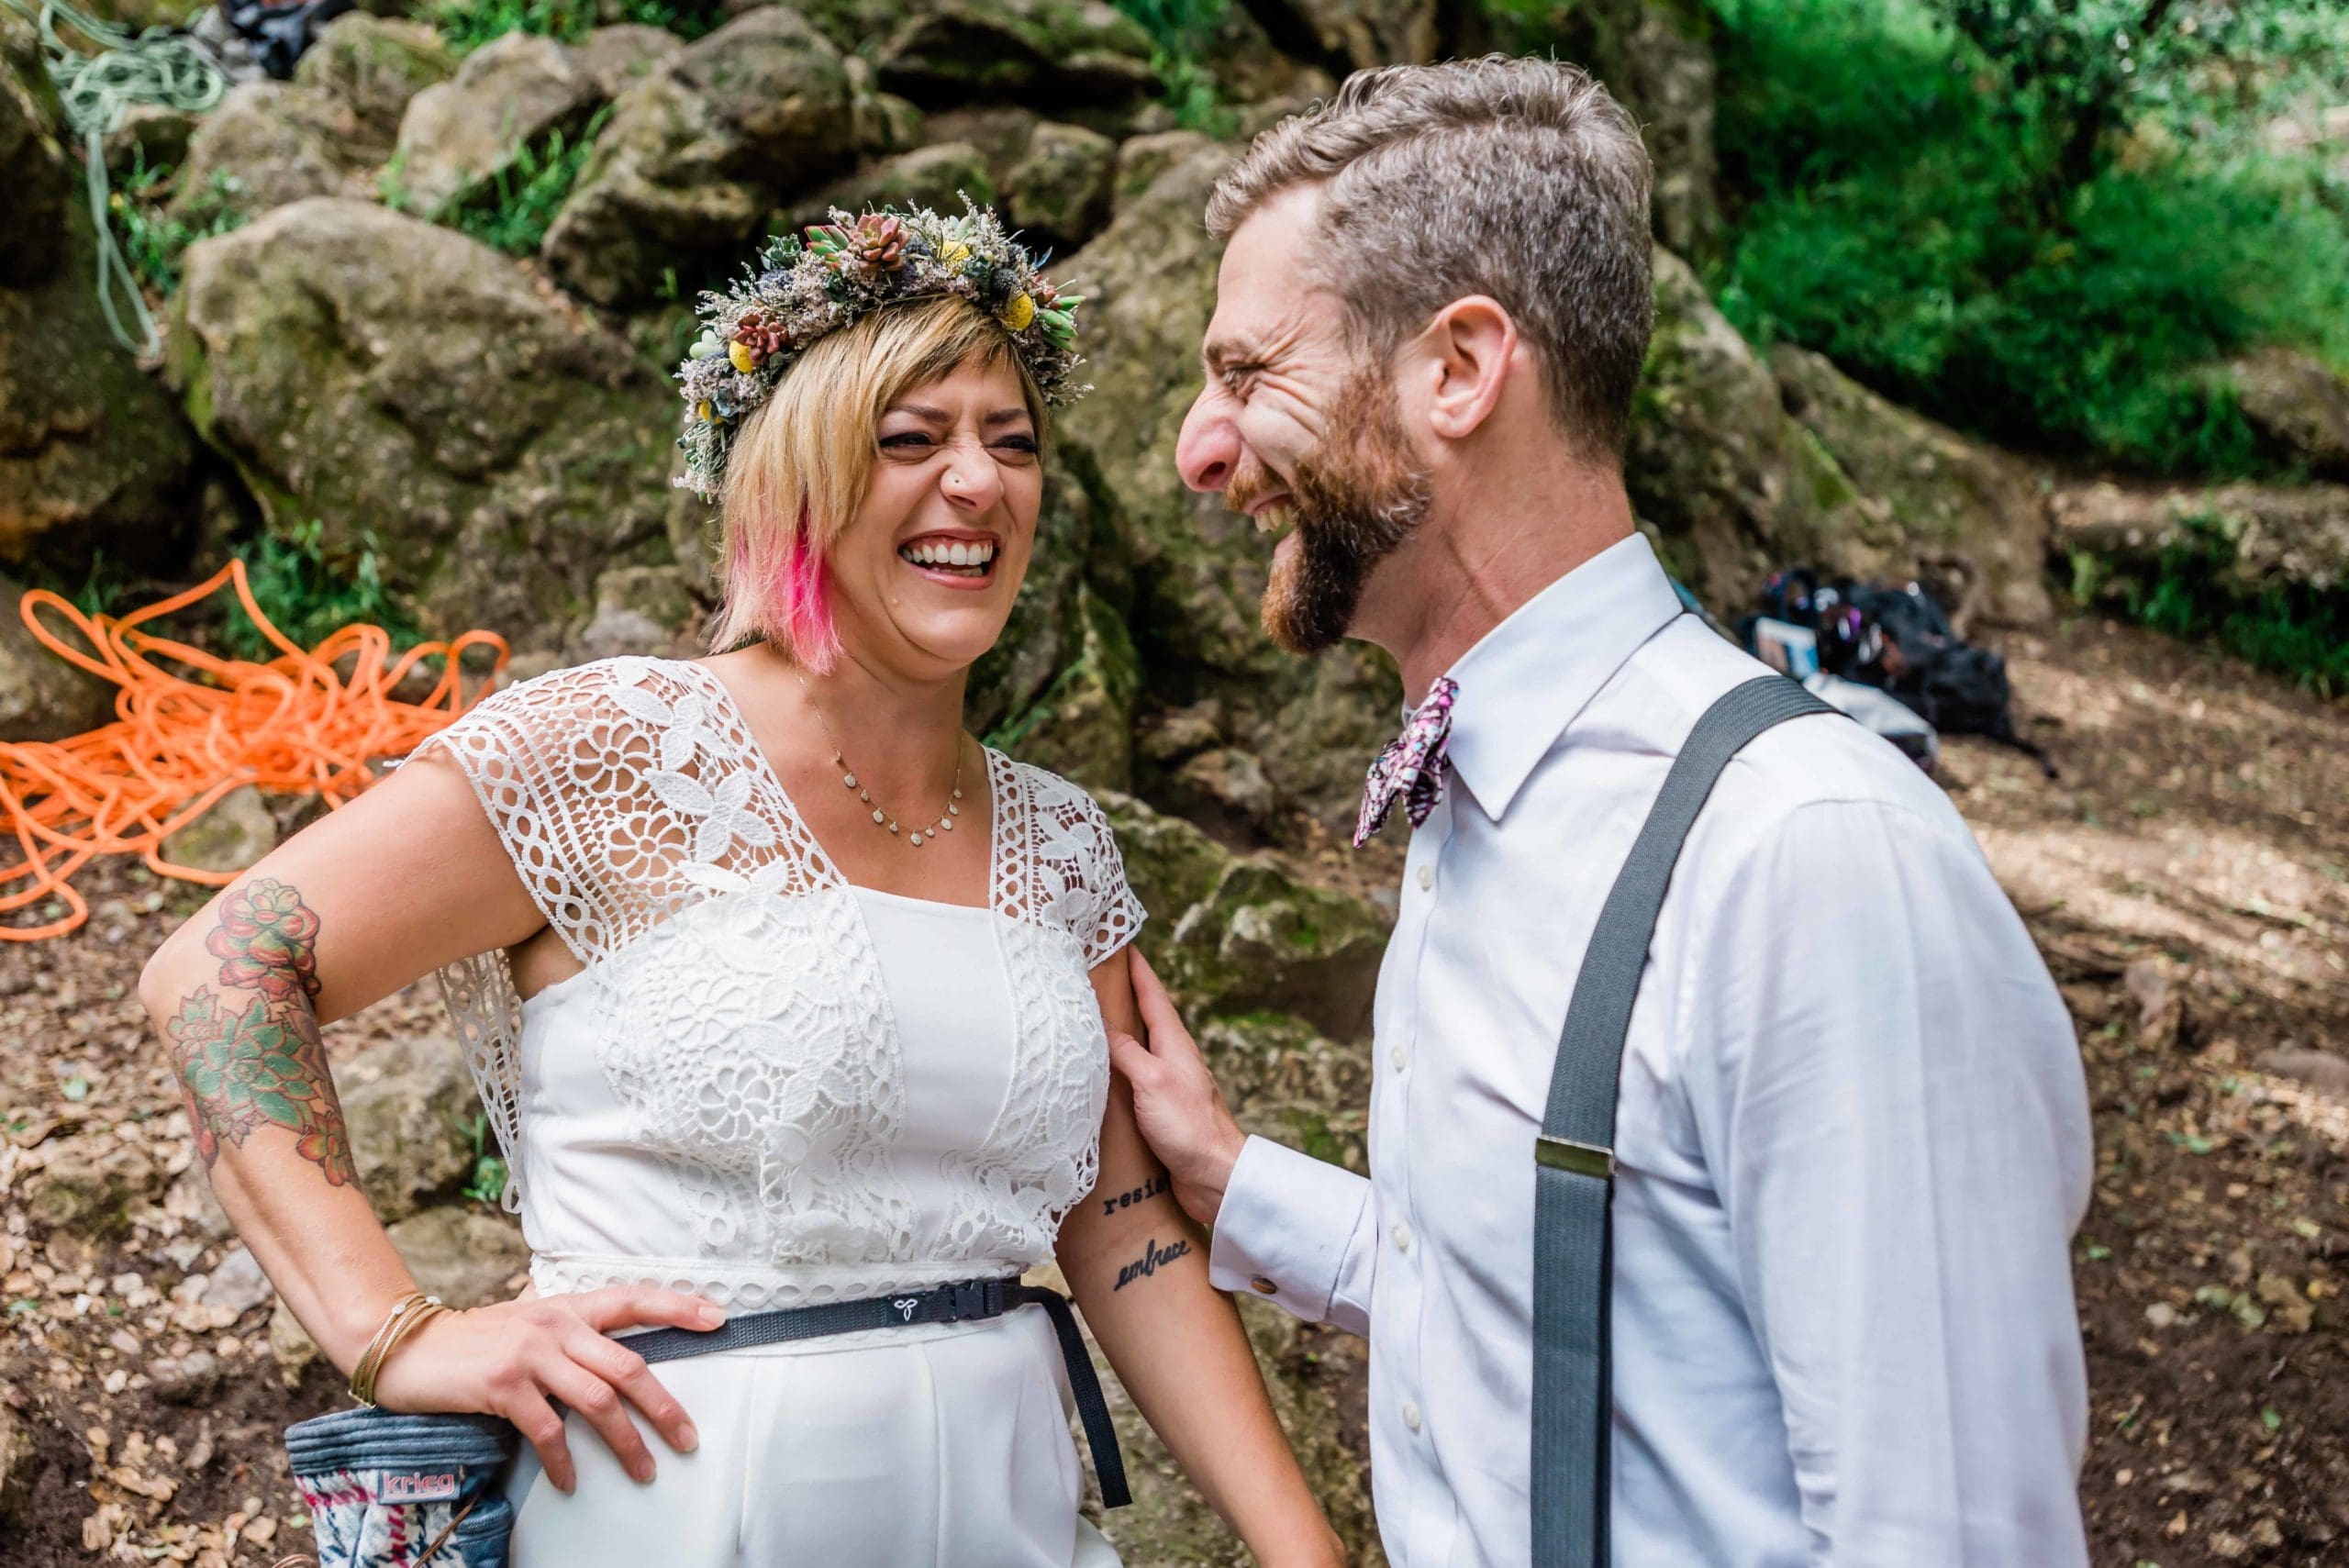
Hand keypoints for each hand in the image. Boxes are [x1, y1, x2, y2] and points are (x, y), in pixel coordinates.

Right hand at [370, 1284, 722, 1492]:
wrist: (412, 1348)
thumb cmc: (478, 1341)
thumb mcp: (531, 1324)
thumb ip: (573, 1335)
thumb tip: (619, 1361)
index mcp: (569, 1306)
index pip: (634, 1299)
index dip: (679, 1307)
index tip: (719, 1318)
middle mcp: (556, 1325)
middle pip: (629, 1366)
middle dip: (664, 1406)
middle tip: (688, 1438)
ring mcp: (531, 1355)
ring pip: (598, 1401)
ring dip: (626, 1442)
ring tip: (645, 1471)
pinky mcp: (504, 1387)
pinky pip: (548, 1431)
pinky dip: (564, 1461)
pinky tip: (571, 1482)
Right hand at [1104, 949, 1247, 1226]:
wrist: (1215, 1177)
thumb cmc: (1190, 1127)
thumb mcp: (1152, 1080)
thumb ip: (1126, 1051)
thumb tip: (1099, 1024)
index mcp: (1174, 1044)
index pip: (1153, 995)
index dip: (1137, 969)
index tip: (1123, 942)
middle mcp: (1172, 1059)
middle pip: (1145, 1018)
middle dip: (1124, 995)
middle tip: (1099, 974)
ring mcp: (1167, 1085)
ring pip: (1137, 1050)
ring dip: (1117, 1033)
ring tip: (1090, 1018)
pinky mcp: (1159, 1112)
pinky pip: (1132, 1081)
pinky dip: (1114, 1070)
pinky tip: (1098, 1077)